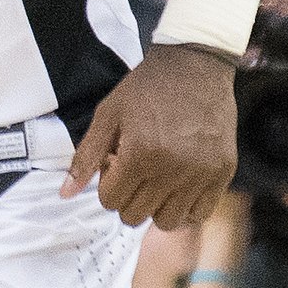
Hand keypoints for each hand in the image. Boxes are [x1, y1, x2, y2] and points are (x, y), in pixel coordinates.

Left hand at [62, 46, 237, 229]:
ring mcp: (200, 174)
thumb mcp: (109, 114)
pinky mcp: (223, 173)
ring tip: (157, 181)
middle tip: (135, 171)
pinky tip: (179, 187)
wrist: (195, 65)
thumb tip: (65, 194)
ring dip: (155, 207)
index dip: (107, 184)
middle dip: (127, 197)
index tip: (116, 164)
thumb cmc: (147, 87)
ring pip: (166, 222)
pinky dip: (186, 208)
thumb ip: (86, 156)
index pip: (110, 201)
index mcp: (140, 154)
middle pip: (135, 215)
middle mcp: (171, 169)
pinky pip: (200, 214)